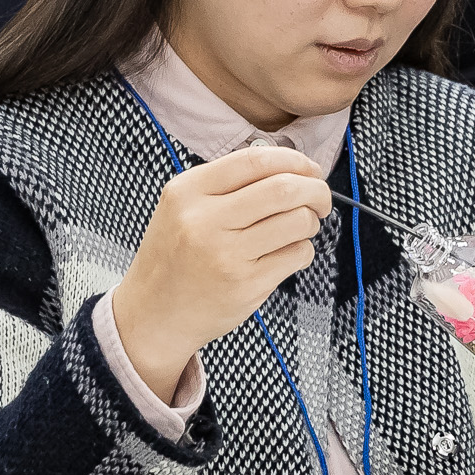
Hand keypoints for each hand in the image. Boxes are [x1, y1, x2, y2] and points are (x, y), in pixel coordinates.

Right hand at [109, 148, 332, 401]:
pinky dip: (303, 250)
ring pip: (297, 222)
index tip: (310, 170)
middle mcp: (204, 221)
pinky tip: (287, 253)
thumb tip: (290, 166)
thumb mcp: (181, 207)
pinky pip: (296, 255)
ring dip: (310, 222)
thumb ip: (227, 184)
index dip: (294, 161)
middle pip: (284, 189)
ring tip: (301, 227)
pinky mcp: (246, 285)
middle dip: (315, 190)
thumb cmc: (175, 255)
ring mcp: (227, 255)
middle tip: (321, 199)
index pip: (255, 161)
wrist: (153, 314)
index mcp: (188, 191)